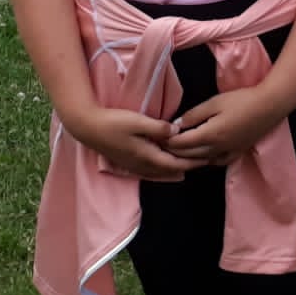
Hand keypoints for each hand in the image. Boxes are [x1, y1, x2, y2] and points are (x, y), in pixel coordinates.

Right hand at [67, 106, 196, 179]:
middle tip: (205, 161)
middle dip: (188, 166)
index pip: (176, 163)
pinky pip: (150, 170)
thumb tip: (178, 132)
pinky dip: (163, 170)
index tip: (208, 158)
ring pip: (160, 172)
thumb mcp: (138, 122)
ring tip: (191, 164)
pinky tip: (166, 168)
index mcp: (147, 156)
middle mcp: (141, 164)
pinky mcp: (127, 161)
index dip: (193, 162)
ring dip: (176, 169)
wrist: (87, 128)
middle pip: (170, 170)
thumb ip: (159, 128)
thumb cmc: (113, 122)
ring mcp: (133, 165)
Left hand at [166, 86, 289, 167]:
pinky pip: (217, 162)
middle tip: (161, 145)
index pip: (180, 143)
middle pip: (187, 154)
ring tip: (176, 152)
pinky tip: (203, 156)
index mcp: (209, 135)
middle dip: (172, 150)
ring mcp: (228, 151)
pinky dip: (206, 161)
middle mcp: (216, 148)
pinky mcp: (238, 151)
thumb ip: (193, 114)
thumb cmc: (242, 100)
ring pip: (201, 161)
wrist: (271, 105)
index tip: (156, 137)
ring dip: (186, 157)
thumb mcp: (215, 102)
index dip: (166, 141)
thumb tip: (176, 125)